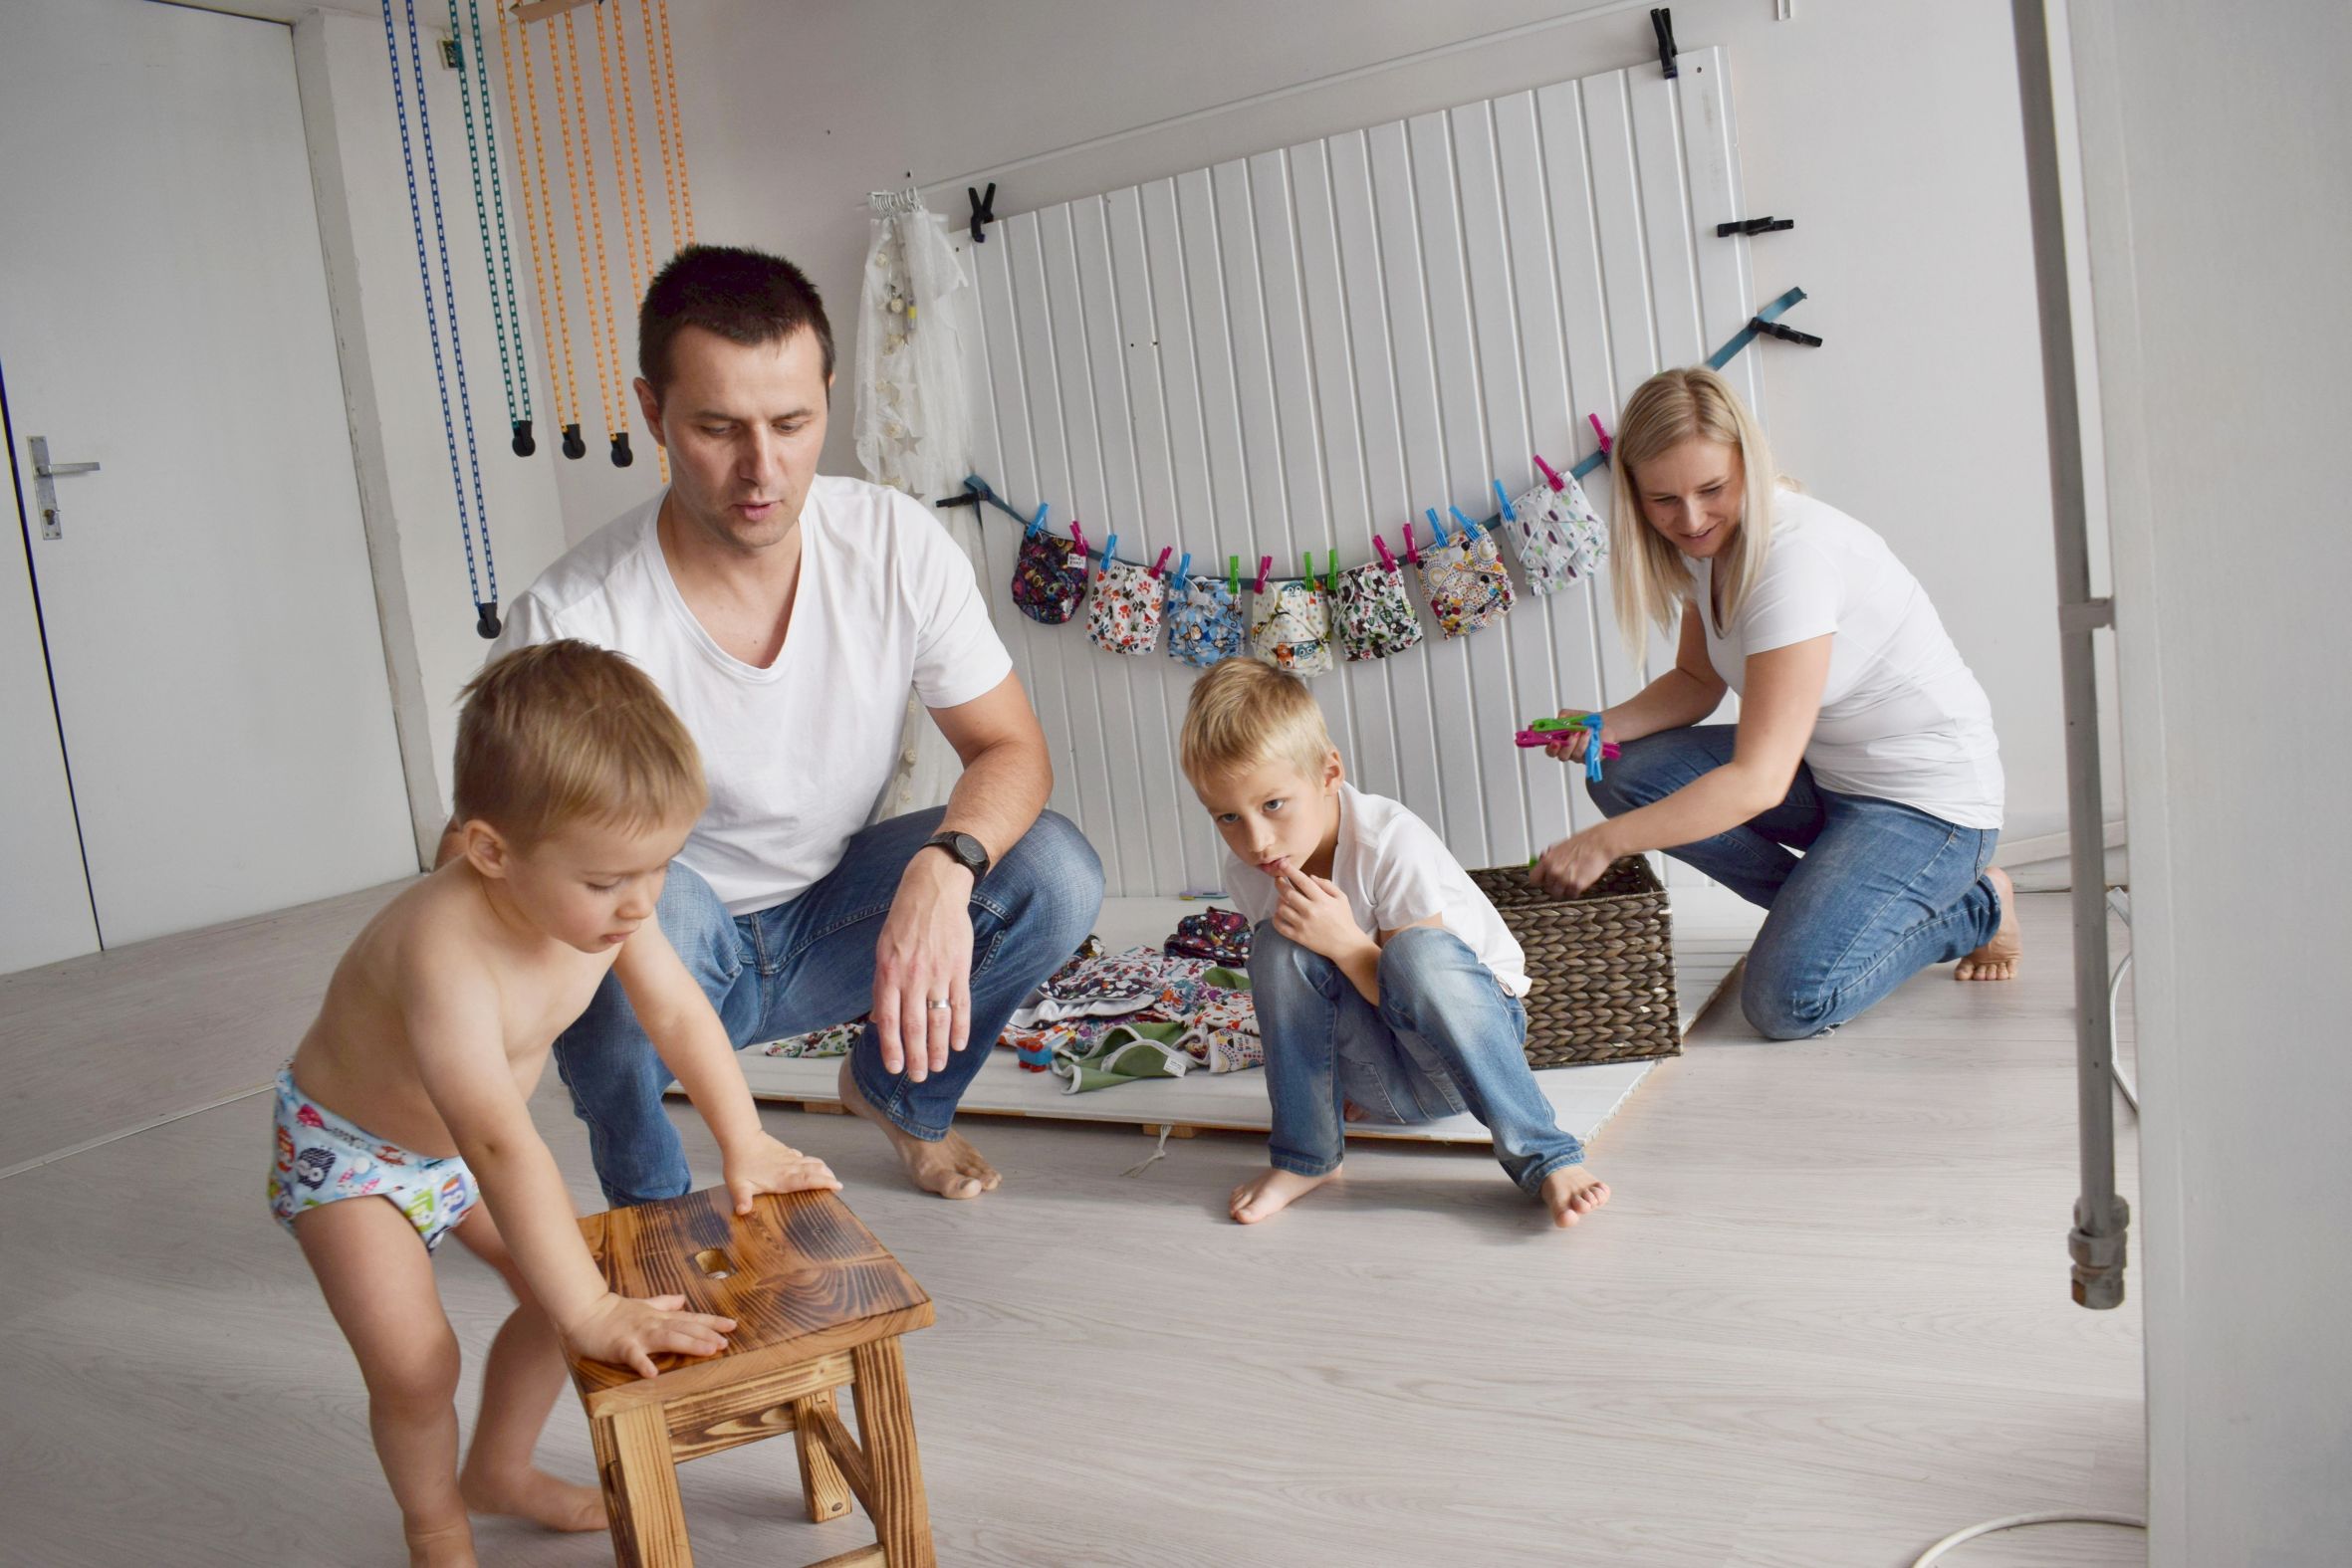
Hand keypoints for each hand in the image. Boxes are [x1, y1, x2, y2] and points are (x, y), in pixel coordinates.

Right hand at [562, 1291, 737, 1380]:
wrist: (584, 1311)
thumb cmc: (613, 1312)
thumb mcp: (642, 1305)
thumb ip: (664, 1303)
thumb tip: (682, 1300)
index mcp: (659, 1317)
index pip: (691, 1319)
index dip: (712, 1322)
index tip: (733, 1325)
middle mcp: (653, 1323)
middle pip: (685, 1328)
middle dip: (707, 1335)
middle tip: (726, 1343)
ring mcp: (638, 1334)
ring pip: (668, 1338)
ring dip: (689, 1344)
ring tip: (708, 1351)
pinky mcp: (621, 1345)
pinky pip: (634, 1356)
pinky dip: (643, 1364)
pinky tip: (653, 1374)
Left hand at [723, 1132, 841, 1213]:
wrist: (741, 1137)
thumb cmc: (739, 1161)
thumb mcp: (738, 1184)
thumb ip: (742, 1199)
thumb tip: (742, 1212)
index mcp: (782, 1178)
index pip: (808, 1181)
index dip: (824, 1183)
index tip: (837, 1186)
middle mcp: (790, 1168)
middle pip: (816, 1171)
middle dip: (829, 1178)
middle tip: (838, 1186)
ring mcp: (789, 1159)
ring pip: (813, 1163)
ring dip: (824, 1170)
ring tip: (831, 1177)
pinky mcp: (786, 1153)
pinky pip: (804, 1158)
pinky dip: (813, 1164)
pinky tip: (812, 1167)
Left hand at [870, 848, 976, 1081]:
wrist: (933, 891)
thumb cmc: (904, 920)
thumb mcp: (882, 951)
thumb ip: (882, 988)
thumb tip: (878, 1020)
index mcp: (888, 974)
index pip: (889, 1021)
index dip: (892, 1048)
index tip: (895, 1068)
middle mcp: (912, 978)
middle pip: (914, 1027)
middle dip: (917, 1057)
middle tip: (920, 1077)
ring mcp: (937, 974)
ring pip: (938, 1020)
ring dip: (939, 1048)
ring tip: (939, 1066)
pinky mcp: (958, 968)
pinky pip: (960, 1004)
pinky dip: (960, 1027)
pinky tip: (960, 1044)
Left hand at [1269, 863, 1372, 965]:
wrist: (1346, 944)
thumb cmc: (1344, 919)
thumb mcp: (1342, 898)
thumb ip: (1326, 885)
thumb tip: (1310, 877)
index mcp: (1322, 900)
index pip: (1303, 882)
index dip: (1291, 871)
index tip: (1282, 864)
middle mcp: (1311, 911)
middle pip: (1287, 893)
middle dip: (1280, 883)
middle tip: (1279, 880)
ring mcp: (1303, 925)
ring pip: (1281, 908)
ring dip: (1279, 901)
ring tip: (1282, 898)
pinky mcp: (1299, 937)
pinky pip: (1280, 926)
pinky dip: (1276, 918)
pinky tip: (1279, 914)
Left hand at [1531, 824, 1620, 897]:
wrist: (1598, 843)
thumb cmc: (1581, 843)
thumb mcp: (1559, 847)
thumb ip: (1549, 857)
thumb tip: (1541, 861)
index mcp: (1547, 861)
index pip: (1533, 879)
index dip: (1540, 881)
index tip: (1545, 881)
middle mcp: (1554, 871)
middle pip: (1547, 888)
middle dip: (1555, 885)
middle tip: (1564, 879)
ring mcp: (1565, 879)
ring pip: (1558, 894)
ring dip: (1564, 890)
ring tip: (1572, 881)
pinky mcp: (1577, 885)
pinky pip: (1572, 895)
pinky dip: (1576, 891)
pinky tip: (1580, 882)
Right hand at [1544, 709, 1608, 762]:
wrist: (1602, 724)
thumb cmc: (1587, 721)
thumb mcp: (1573, 715)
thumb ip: (1564, 716)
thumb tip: (1559, 720)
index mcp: (1560, 742)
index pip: (1551, 750)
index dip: (1551, 748)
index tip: (1555, 741)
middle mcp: (1568, 751)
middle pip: (1562, 756)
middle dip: (1568, 745)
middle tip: (1573, 733)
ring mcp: (1579, 756)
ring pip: (1576, 755)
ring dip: (1580, 742)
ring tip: (1586, 730)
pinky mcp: (1591, 757)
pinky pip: (1588, 755)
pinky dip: (1589, 743)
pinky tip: (1591, 735)